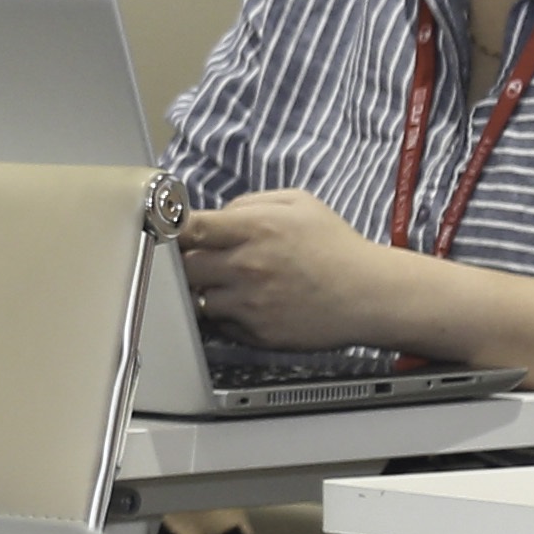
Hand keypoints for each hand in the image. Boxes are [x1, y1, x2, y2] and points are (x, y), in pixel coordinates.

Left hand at [179, 191, 404, 350]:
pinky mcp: (256, 332)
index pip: (189, 227)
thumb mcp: (297, 202)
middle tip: (192, 257)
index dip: (170, 226)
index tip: (164, 227)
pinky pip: (220, 323)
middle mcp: (246, 266)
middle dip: (183, 260)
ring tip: (220, 281)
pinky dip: (222, 314)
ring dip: (200, 289)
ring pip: (197, 298)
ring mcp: (249, 303)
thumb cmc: (336, 248)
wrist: (369, 295)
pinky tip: (242, 302)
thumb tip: (217, 213)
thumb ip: (249, 201)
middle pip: (184, 266)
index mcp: (253, 228)